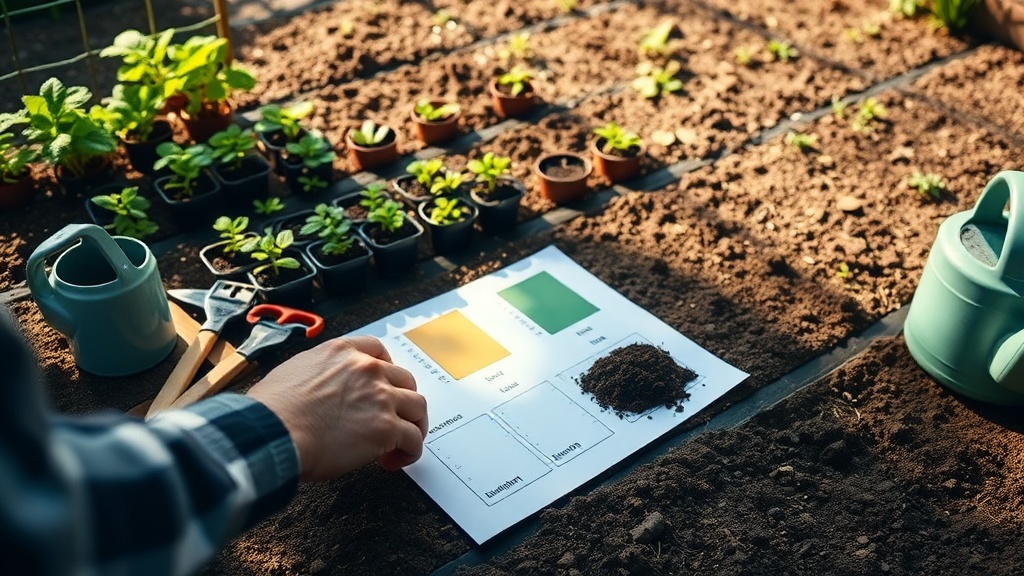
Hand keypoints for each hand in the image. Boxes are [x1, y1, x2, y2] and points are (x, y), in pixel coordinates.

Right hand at [246, 336, 426, 480]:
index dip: (385, 370)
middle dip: (401, 400)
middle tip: (393, 419)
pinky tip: (395, 461)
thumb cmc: (271, 411)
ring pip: (417, 407)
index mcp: (341, 352)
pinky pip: (414, 439)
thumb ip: (316, 375)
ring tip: (401, 443)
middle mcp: (366, 369)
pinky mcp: (386, 428)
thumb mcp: (292, 373)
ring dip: (413, 425)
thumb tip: (316, 393)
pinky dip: (411, 451)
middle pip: (405, 379)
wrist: (273, 433)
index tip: (383, 385)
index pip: (377, 350)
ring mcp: (380, 397)